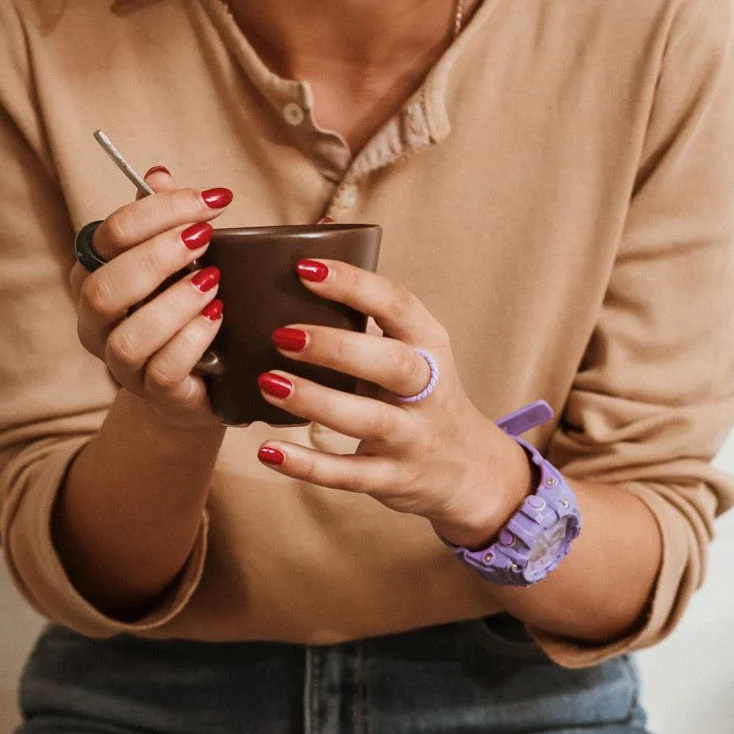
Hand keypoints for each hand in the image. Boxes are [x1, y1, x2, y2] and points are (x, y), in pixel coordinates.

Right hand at [71, 168, 233, 430]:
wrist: (203, 378)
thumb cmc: (186, 306)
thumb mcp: (181, 259)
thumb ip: (166, 220)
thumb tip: (158, 174)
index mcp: (95, 275)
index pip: (108, 235)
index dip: (160, 211)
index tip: (213, 201)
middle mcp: (95, 321)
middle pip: (104, 287)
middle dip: (158, 256)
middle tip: (206, 239)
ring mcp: (119, 363)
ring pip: (128, 337)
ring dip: (174, 304)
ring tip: (213, 283)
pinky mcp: (152, 393)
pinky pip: (161, 370)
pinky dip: (192, 340)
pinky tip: (217, 317)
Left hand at [252, 258, 534, 546]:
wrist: (466, 468)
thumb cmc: (420, 396)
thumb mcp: (411, 352)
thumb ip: (368, 318)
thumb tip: (307, 257)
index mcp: (429, 344)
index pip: (398, 304)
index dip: (354, 285)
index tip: (305, 269)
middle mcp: (428, 389)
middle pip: (391, 363)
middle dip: (336, 347)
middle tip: (282, 335)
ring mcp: (412, 437)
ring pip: (368, 419)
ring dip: (314, 401)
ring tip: (267, 383)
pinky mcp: (392, 477)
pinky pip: (349, 473)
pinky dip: (308, 466)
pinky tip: (268, 452)